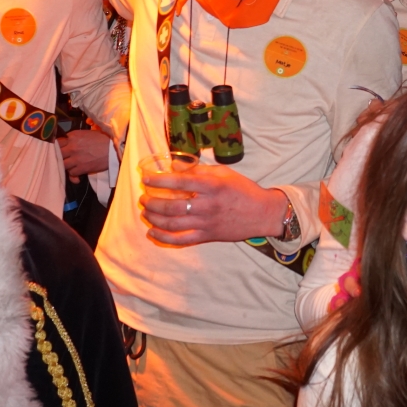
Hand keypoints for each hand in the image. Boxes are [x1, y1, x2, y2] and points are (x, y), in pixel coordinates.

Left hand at [59, 129, 112, 178]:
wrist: (114, 149)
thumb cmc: (104, 139)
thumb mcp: (88, 133)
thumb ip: (76, 138)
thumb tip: (69, 141)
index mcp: (73, 136)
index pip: (57, 141)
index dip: (57, 146)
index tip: (59, 149)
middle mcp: (72, 147)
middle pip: (57, 153)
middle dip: (59, 156)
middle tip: (63, 159)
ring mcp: (75, 158)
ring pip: (62, 164)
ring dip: (66, 166)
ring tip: (71, 167)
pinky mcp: (81, 168)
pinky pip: (71, 173)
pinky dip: (73, 175)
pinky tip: (77, 176)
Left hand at [140, 166, 289, 245]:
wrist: (262, 213)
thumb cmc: (243, 190)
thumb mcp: (224, 173)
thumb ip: (198, 170)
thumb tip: (174, 166)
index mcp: (212, 186)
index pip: (180, 182)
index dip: (159, 181)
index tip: (146, 179)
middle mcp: (208, 205)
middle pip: (172, 206)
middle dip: (152, 202)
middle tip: (144, 198)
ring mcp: (207, 223)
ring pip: (173, 224)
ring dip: (154, 218)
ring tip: (146, 212)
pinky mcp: (208, 236)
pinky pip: (182, 240)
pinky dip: (164, 238)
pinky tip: (152, 232)